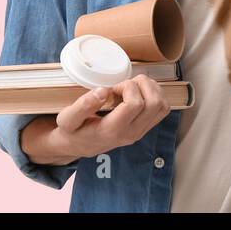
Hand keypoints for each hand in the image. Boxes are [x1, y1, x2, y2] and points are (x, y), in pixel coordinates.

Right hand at [48, 75, 171, 160]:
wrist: (79, 145)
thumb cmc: (73, 130)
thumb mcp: (68, 118)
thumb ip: (83, 105)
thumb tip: (104, 91)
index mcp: (112, 130)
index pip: (135, 104)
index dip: (128, 88)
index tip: (114, 88)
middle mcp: (131, 133)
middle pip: (154, 104)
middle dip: (142, 85)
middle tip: (125, 84)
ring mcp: (141, 131)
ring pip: (162, 106)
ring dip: (151, 89)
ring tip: (133, 87)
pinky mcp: (145, 128)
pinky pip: (162, 109)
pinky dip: (156, 95)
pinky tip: (139, 92)